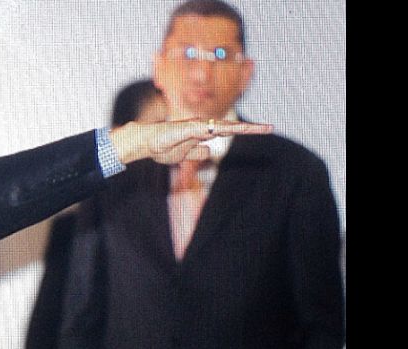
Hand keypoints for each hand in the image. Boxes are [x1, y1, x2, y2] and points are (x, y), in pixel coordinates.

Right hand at [109, 119, 272, 164]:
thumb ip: (198, 152)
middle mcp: (202, 127)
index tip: (264, 129)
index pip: (229, 131)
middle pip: (229, 127)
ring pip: (219, 127)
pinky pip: (202, 129)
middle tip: (269, 128)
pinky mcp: (185, 129)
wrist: (145, 143)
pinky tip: (224, 130)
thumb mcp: (185, 155)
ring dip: (236, 128)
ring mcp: (194, 127)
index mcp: (203, 133)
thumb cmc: (163, 147)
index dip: (246, 130)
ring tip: (252, 129)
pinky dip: (212, 129)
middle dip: (249, 128)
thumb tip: (209, 150)